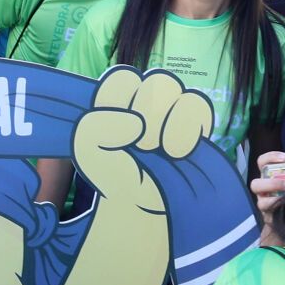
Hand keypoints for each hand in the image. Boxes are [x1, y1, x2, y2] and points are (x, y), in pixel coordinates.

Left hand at [72, 67, 210, 210]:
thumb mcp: (88, 153)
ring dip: (163, 122)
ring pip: (174, 88)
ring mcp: (172, 109)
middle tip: (140, 146)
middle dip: (146, 114)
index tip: (115, 132)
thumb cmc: (114, 175)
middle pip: (155, 80)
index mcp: (119, 99)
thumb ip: (92, 129)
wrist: (141, 206)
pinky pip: (196, 104)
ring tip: (157, 149)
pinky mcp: (195, 123)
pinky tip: (176, 151)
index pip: (123, 77)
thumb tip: (137, 122)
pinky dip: (186, 129)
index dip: (120, 103)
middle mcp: (147, 98)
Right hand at [249, 150, 284, 219]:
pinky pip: (269, 216)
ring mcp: (265, 204)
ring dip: (274, 203)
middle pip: (256, 185)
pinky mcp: (270, 218)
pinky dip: (278, 212)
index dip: (270, 158)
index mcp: (268, 175)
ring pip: (261, 203)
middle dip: (271, 184)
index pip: (262, 163)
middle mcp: (263, 190)